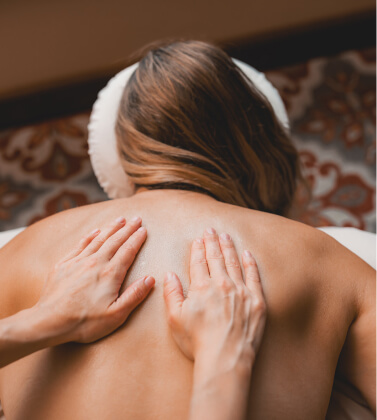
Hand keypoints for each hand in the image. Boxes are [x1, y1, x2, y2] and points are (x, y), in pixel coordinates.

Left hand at [35, 216, 154, 343]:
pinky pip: (80, 245)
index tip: (144, 230)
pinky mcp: (64, 265)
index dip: (137, 239)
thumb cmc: (84, 322)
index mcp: (110, 274)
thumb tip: (150, 279)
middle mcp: (95, 263)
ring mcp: (78, 262)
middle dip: (127, 228)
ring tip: (120, 219)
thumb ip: (134, 295)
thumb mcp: (116, 315)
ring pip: (98, 239)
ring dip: (111, 228)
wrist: (49, 322)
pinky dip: (90, 236)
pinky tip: (95, 231)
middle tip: (136, 218)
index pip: (128, 251)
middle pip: (115, 241)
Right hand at [163, 228, 265, 364]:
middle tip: (211, 230)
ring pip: (234, 262)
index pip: (199, 262)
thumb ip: (172, 293)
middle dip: (212, 242)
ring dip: (229, 247)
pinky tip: (247, 253)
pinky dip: (250, 263)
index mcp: (202, 287)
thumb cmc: (197, 341)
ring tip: (226, 236)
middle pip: (216, 257)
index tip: (198, 239)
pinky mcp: (256, 301)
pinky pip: (254, 276)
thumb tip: (169, 274)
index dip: (197, 249)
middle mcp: (222, 284)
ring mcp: (241, 291)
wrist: (225, 358)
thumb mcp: (175, 318)